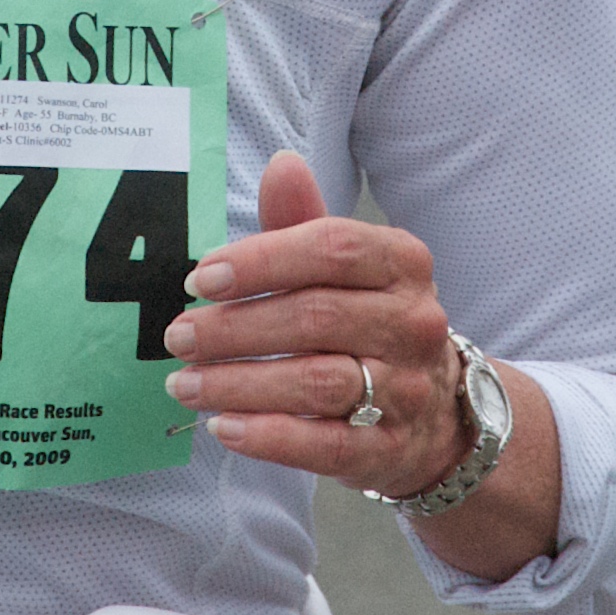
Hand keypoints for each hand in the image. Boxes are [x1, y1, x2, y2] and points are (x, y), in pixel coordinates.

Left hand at [163, 151, 474, 498]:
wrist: (437, 411)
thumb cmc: (370, 320)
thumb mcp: (347, 267)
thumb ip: (305, 221)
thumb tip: (280, 165)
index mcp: (402, 263)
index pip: (331, 250)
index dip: (260, 261)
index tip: (199, 279)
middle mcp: (414, 323)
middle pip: (316, 318)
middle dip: (235, 328)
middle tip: (177, 336)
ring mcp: (408, 389)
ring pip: (316, 383)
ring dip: (239, 384)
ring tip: (183, 383)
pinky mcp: (391, 449)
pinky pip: (326, 445)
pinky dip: (270, 437)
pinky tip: (224, 427)